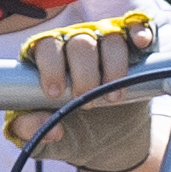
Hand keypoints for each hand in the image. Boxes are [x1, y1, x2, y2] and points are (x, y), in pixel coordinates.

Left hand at [13, 7, 158, 168]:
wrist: (109, 141)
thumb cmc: (70, 130)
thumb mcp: (45, 138)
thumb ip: (29, 133)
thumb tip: (48, 129)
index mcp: (49, 59)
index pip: (46, 48)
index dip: (51, 67)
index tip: (56, 94)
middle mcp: (76, 44)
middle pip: (80, 43)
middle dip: (85, 74)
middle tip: (87, 101)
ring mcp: (106, 43)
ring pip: (110, 39)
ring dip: (114, 66)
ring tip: (114, 97)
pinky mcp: (133, 48)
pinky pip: (137, 29)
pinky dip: (140, 32)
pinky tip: (141, 44)